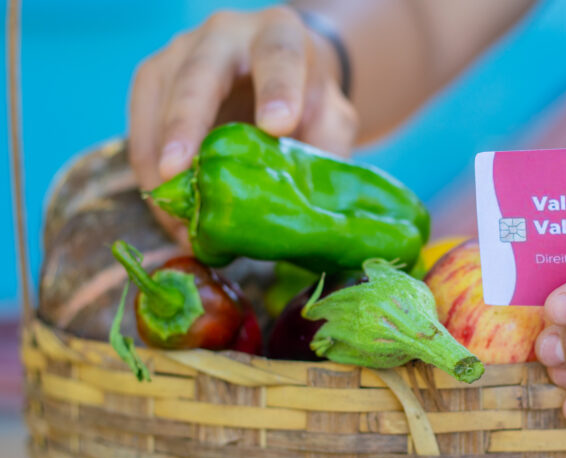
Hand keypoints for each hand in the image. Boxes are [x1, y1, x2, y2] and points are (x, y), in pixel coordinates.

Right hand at [128, 7, 356, 244]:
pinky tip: (168, 213)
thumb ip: (325, 147)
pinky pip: (139, 128)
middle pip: (200, 73)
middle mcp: (224, 35)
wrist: (276, 81)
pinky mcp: (153, 81)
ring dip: (160, 163)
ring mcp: (180, 54)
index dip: (278, 89)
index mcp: (279, 35)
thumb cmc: (305, 103)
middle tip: (179, 171)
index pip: (279, 55)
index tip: (278, 126)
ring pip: (159, 102)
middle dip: (187, 122)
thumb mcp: (330, 119)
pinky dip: (149, 173)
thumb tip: (306, 203)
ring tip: (177, 218)